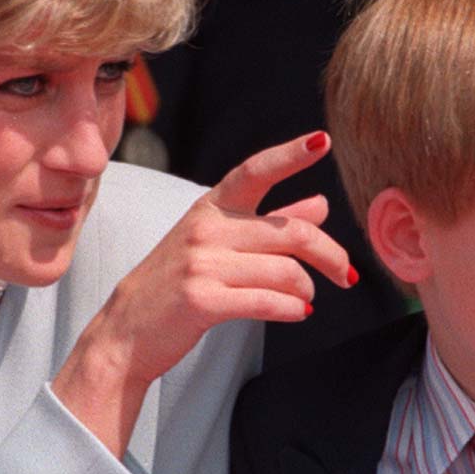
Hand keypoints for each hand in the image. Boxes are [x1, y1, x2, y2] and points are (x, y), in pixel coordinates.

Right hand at [53, 131, 354, 455]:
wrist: (126, 332)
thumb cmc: (175, 285)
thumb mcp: (216, 244)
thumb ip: (270, 223)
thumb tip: (320, 204)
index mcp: (210, 208)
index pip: (255, 171)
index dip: (290, 155)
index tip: (322, 142)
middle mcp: (206, 229)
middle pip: (291, 232)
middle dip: (330, 254)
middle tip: (348, 274)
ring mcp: (202, 264)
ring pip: (285, 270)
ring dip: (306, 289)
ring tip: (306, 300)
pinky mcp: (202, 300)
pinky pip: (267, 301)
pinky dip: (292, 310)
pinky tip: (298, 313)